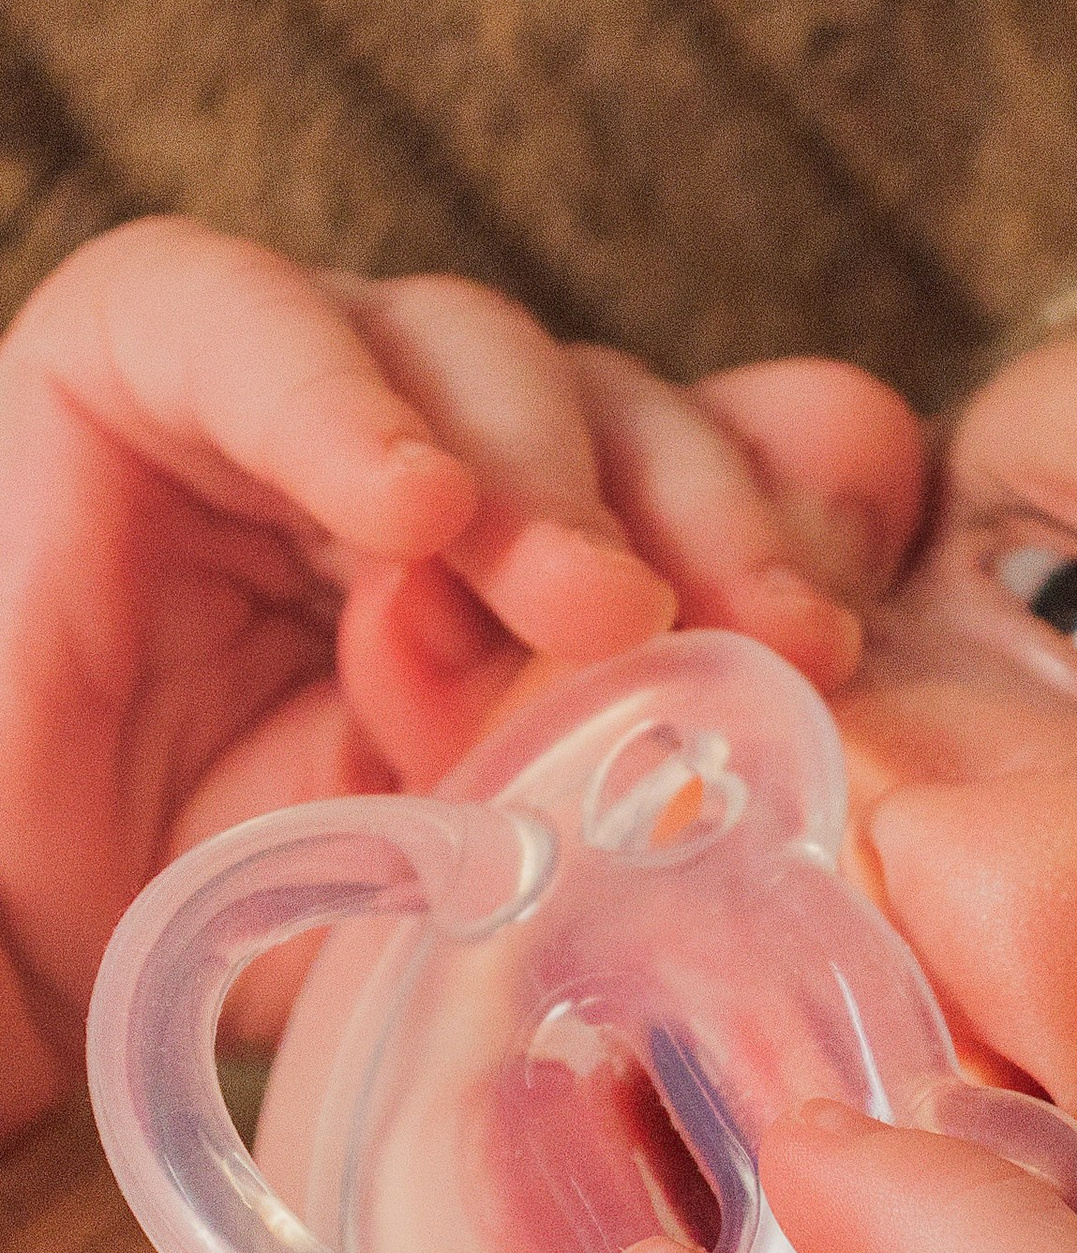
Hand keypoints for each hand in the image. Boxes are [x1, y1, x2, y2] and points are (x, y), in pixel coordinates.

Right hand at [0, 216, 919, 1134]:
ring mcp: (310, 379)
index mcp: (555, 552)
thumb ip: (624, 758)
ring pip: (481, 352)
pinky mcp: (150, 342)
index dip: (788, 531)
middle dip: (702, 518)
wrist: (41, 929)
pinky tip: (406, 504)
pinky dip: (339, 406)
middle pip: (626, 409)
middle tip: (751, 634)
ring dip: (549, 483)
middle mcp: (451, 440)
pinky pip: (255, 323)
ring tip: (581, 608)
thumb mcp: (490, 862)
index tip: (822, 651)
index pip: (724, 474)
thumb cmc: (266, 899)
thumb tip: (797, 675)